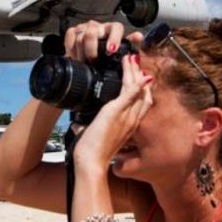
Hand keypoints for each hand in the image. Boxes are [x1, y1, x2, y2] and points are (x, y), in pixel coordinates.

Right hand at [64, 20, 142, 63]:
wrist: (94, 55)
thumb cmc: (109, 54)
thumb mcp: (122, 52)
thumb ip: (131, 45)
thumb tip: (139, 36)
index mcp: (114, 29)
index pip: (115, 28)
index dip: (113, 39)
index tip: (111, 50)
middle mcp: (100, 27)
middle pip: (92, 33)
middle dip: (91, 51)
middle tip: (93, 62)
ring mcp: (86, 28)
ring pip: (80, 36)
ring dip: (81, 52)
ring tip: (85, 62)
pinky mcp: (74, 31)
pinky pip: (70, 34)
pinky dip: (71, 46)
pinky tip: (76, 54)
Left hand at [72, 53, 153, 171]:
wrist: (92, 163)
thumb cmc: (92, 153)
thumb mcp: (93, 137)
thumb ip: (88, 128)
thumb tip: (78, 125)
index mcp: (128, 126)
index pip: (141, 103)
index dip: (142, 89)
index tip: (139, 77)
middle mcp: (132, 121)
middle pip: (143, 94)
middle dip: (140, 76)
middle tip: (135, 62)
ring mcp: (126, 116)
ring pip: (138, 89)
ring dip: (135, 72)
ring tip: (131, 59)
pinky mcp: (116, 112)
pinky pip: (131, 94)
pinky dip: (136, 82)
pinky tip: (138, 72)